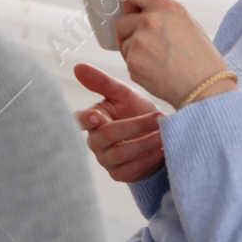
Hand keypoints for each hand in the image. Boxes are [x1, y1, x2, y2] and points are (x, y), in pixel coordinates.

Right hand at [73, 64, 165, 182]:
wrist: (158, 135)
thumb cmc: (137, 111)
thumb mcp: (123, 94)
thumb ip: (101, 82)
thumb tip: (77, 66)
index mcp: (92, 120)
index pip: (80, 120)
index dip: (86, 119)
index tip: (99, 116)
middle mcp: (95, 142)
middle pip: (106, 135)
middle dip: (134, 126)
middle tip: (158, 118)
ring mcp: (106, 160)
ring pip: (120, 153)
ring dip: (145, 142)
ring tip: (163, 133)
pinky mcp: (120, 175)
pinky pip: (131, 170)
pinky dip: (147, 160)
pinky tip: (161, 150)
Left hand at [111, 0, 230, 109]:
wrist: (206, 88)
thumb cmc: (201, 57)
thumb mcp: (188, 22)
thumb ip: (164, 3)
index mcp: (167, 6)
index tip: (130, 6)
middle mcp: (151, 20)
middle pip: (121, 20)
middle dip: (130, 32)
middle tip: (152, 45)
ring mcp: (140, 41)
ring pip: (124, 42)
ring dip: (134, 50)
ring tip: (159, 59)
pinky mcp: (133, 61)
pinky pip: (127, 59)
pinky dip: (137, 65)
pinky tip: (157, 70)